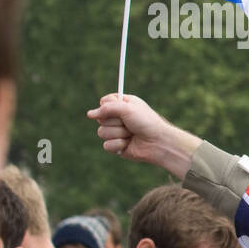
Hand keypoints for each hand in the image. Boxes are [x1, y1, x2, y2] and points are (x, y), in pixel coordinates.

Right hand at [87, 93, 201, 178]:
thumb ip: (108, 108)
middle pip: (100, 118)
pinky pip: (106, 145)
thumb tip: (89, 114)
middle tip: (130, 123)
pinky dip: (118, 145)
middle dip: (116, 122)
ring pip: (102, 132)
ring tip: (131, 134)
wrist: (159, 143)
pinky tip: (129, 144)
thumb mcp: (128, 109)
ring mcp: (116, 132)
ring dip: (118, 133)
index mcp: (123, 105)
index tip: (120, 109)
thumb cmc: (147, 123)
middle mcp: (119, 118)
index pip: (104, 102)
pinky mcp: (116, 146)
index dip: (108, 106)